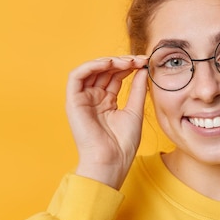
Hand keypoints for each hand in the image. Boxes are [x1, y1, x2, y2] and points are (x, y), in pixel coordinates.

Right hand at [65, 55, 148, 187]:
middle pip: (105, 71)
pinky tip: (108, 64)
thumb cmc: (122, 143)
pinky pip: (76, 76)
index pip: (116, 76)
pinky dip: (91, 66)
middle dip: (122, 62)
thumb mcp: (135, 111)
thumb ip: (138, 89)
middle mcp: (93, 98)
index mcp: (107, 102)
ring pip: (91, 70)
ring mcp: (83, 99)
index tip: (145, 62)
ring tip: (127, 61)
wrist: (111, 161)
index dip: (129, 66)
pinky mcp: (73, 101)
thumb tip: (144, 69)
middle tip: (139, 59)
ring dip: (109, 61)